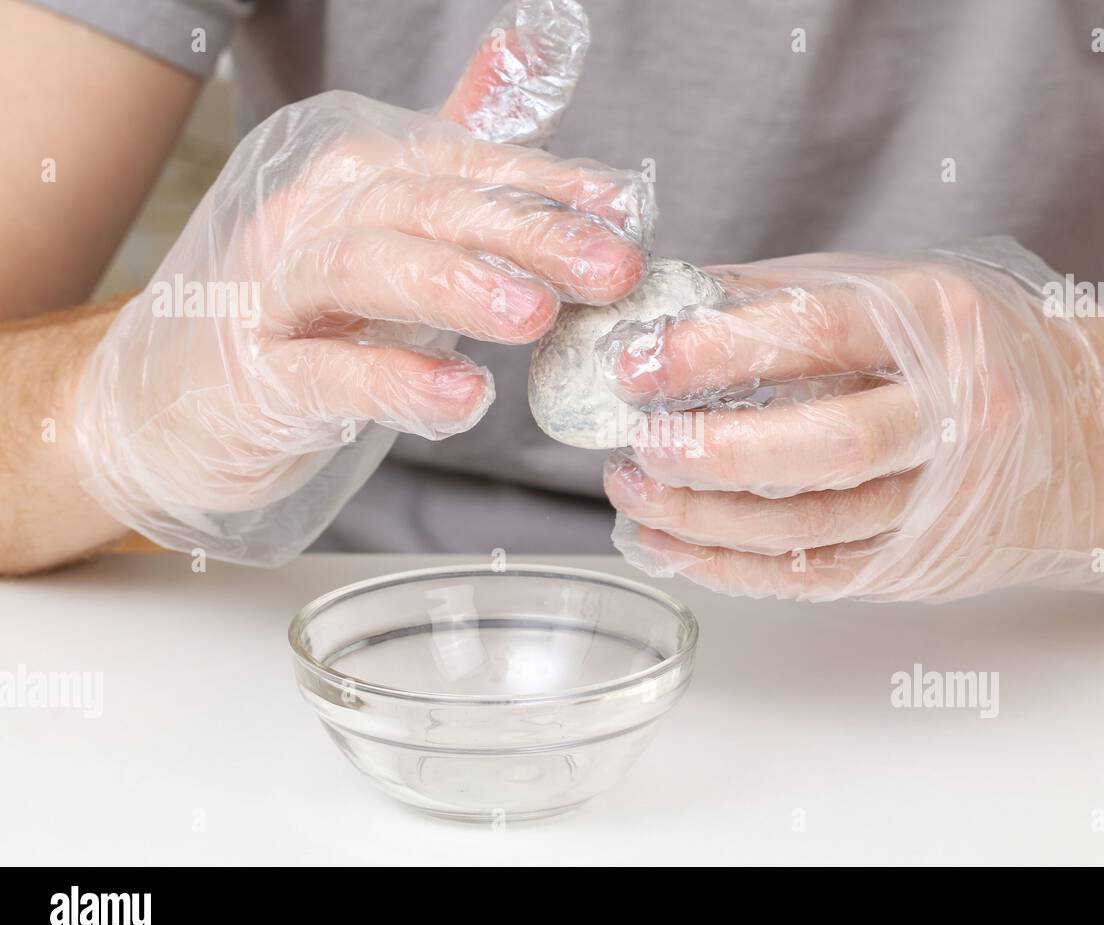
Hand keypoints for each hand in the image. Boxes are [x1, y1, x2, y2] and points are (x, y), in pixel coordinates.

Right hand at [75, 0, 651, 564]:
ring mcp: (275, 297)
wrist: (174, 403)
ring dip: (455, 286)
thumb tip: (536, 41)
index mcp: (357, 180)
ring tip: (535, 314)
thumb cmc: (306, 312)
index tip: (627, 210)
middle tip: (614, 267)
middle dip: (526, 233)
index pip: (463, 166)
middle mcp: (313, 220)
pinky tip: (462, 396)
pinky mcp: (255, 380)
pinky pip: (326, 374)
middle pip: (426, 207)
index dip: (549, 185)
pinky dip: (395, 381)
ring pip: (365, 268)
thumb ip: (459, 146)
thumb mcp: (387, 225)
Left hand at [598, 239, 1103, 601]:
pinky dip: (733, 568)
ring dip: (707, 520)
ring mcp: (948, 500)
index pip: (818, 336)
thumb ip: (786, 296)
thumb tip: (666, 307)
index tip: (638, 365)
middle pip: (828, 449)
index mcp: (941, 325)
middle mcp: (958, 414)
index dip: (717, 353)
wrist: (1090, 432)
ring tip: (635, 493)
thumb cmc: (975, 349)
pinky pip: (817, 577)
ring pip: (813, 528)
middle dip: (717, 456)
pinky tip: (675, 544)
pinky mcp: (924, 562)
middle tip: (639, 447)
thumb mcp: (897, 292)